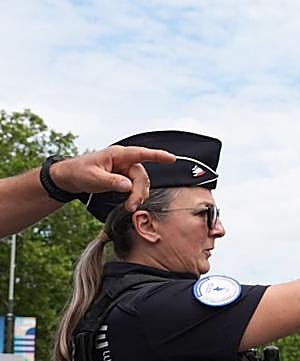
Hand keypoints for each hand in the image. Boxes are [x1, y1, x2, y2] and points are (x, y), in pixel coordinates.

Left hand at [50, 146, 176, 211]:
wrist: (67, 177)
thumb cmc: (77, 172)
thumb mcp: (93, 178)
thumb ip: (111, 181)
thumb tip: (128, 186)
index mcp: (117, 155)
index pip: (141, 154)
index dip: (157, 156)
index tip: (171, 159)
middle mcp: (123, 161)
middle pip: (141, 175)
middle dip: (140, 191)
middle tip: (133, 205)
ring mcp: (123, 169)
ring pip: (139, 182)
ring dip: (138, 195)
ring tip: (130, 206)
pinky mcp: (122, 177)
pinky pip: (134, 186)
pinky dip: (133, 195)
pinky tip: (129, 203)